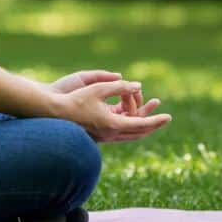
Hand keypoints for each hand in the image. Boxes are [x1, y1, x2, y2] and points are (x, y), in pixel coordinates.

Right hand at [49, 75, 170, 143]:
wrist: (54, 114)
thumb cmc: (75, 99)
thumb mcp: (98, 89)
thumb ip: (120, 86)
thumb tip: (137, 85)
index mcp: (113, 124)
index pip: (141, 124)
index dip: (156, 120)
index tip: (168, 117)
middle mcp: (111, 134)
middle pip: (138, 133)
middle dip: (152, 125)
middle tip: (164, 118)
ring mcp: (104, 136)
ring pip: (130, 134)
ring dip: (141, 124)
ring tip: (149, 113)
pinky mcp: (99, 134)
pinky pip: (120, 132)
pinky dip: (129, 124)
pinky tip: (130, 116)